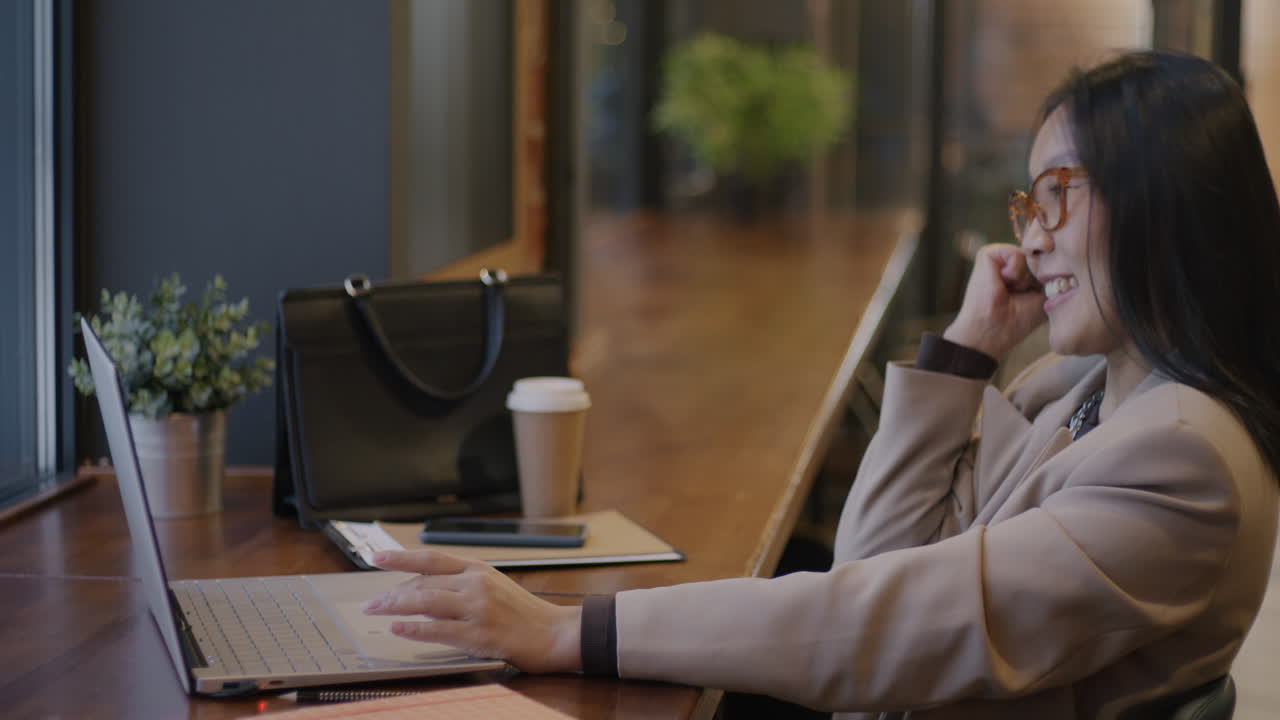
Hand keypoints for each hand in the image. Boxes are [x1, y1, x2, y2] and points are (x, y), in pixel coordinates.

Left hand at [361, 549, 581, 673]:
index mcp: (478, 569)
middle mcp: (477, 584)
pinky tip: (398, 628)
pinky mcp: (481, 636)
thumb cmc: (522, 612)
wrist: (554, 633)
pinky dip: (415, 629)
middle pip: (424, 583)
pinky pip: (440, 630)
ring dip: (396, 607)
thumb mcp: (493, 585)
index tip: (376, 557)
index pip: (432, 558)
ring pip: (427, 602)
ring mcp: (479, 609)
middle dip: (392, 592)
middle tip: (369, 602)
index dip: (401, 557)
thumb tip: (420, 590)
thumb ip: (461, 584)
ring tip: (375, 611)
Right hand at [944, 244, 1046, 359]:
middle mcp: (1009, 263)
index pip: (1045, 260)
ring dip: (1025, 277)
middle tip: (1018, 295)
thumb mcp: (1042, 294)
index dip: (1048, 275)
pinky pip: (1016, 253)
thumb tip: (1046, 245)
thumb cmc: (1014, 322)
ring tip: (1010, 291)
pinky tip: (1003, 283)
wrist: (989, 333)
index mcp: (1021, 272)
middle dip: (1037, 277)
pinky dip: (1015, 272)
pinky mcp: (987, 254)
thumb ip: (1048, 271)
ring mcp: (997, 257)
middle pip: (1039, 256)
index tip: (1033, 295)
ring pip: (1029, 255)